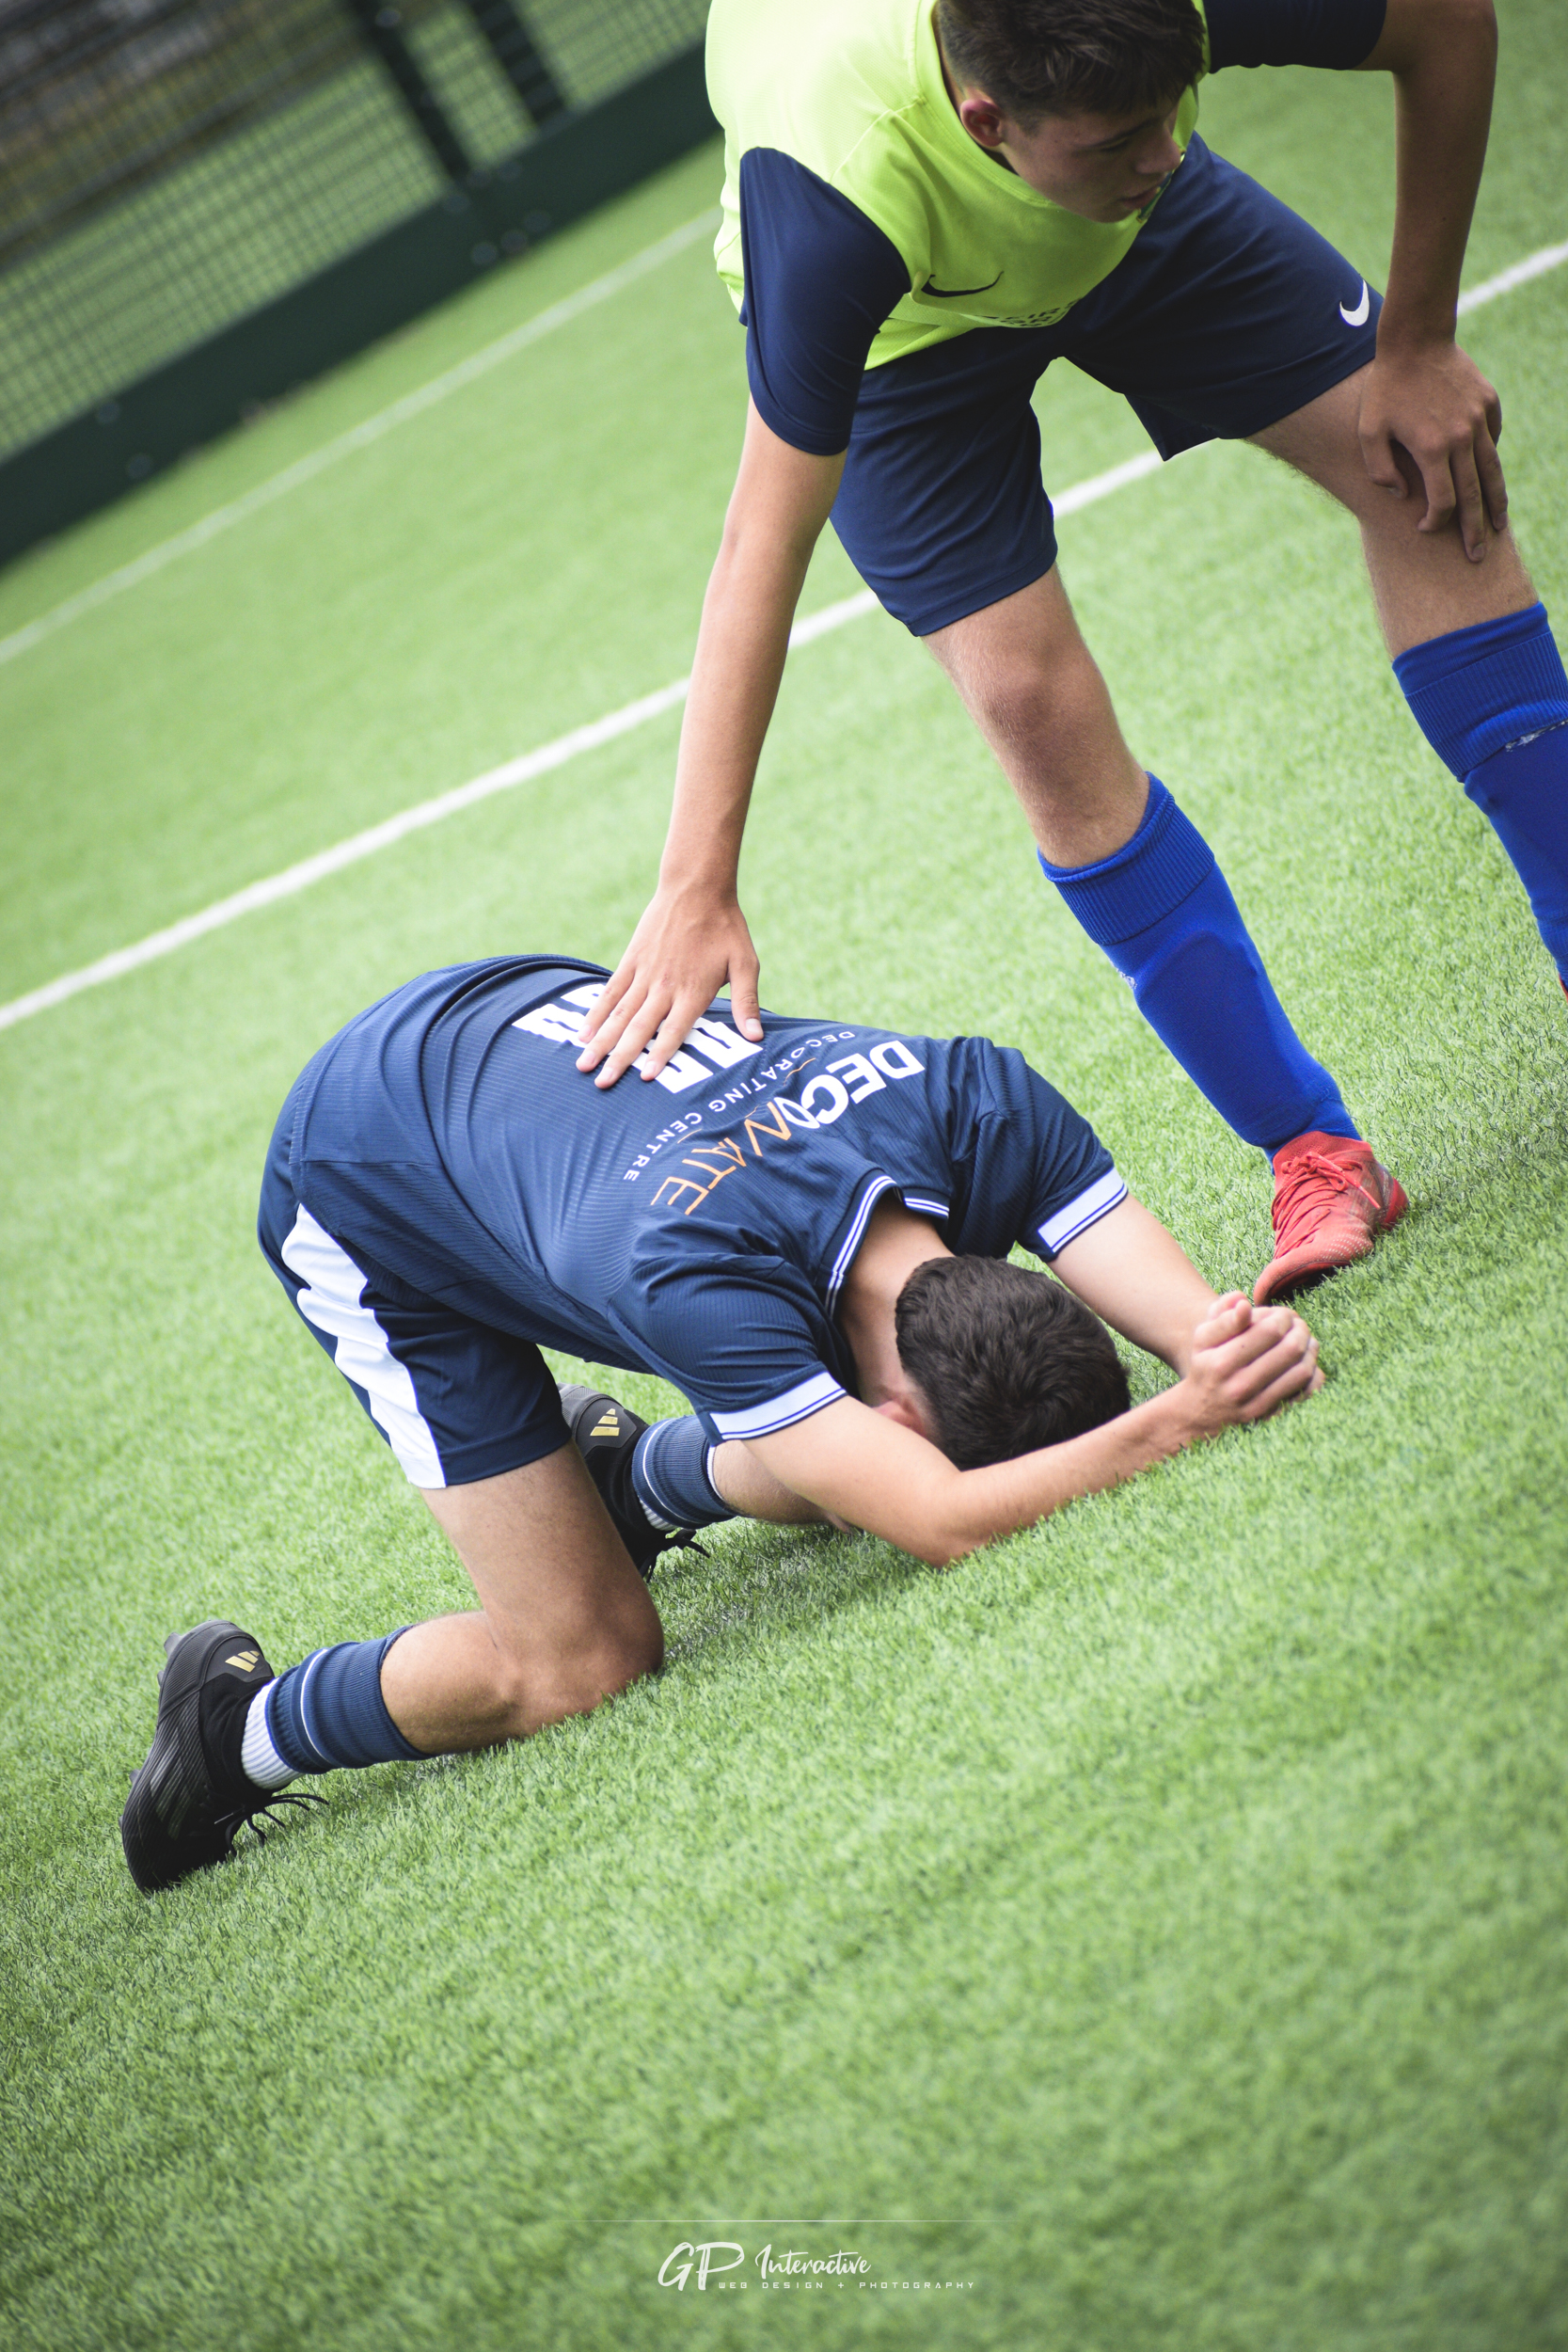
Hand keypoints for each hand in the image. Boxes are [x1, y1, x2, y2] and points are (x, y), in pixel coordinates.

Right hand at [575, 881, 762, 1086]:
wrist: (696, 887)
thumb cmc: (726, 927)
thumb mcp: (745, 963)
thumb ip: (747, 1002)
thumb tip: (755, 1037)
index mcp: (694, 991)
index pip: (674, 1030)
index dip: (660, 1054)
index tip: (644, 1077)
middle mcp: (665, 986)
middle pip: (639, 1028)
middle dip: (619, 1058)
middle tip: (603, 1083)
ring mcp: (644, 973)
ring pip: (619, 1014)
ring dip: (601, 1041)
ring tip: (584, 1064)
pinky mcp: (631, 960)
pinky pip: (611, 992)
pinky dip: (596, 1013)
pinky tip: (583, 1032)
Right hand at [1177, 1292, 1321, 1433]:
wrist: (1199, 1415)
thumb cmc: (1206, 1367)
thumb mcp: (1203, 1339)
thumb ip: (1222, 1315)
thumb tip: (1244, 1302)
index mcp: (1221, 1361)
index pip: (1269, 1330)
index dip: (1283, 1316)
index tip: (1281, 1314)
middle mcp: (1240, 1386)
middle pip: (1291, 1348)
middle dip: (1300, 1329)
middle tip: (1297, 1324)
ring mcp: (1258, 1405)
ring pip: (1302, 1370)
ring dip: (1310, 1349)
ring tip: (1305, 1340)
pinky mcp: (1272, 1418)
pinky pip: (1306, 1392)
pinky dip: (1313, 1374)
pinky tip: (1306, 1363)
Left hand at [1357, 339, 1506, 559]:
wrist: (1416, 340)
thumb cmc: (1385, 389)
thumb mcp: (1368, 432)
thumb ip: (1380, 470)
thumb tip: (1401, 495)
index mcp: (1432, 448)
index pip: (1443, 501)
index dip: (1436, 522)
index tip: (1426, 528)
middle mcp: (1461, 437)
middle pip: (1473, 495)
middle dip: (1475, 531)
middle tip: (1477, 557)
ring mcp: (1479, 420)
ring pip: (1492, 470)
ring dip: (1496, 502)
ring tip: (1498, 526)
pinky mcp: (1488, 403)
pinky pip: (1492, 439)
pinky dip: (1490, 460)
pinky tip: (1488, 478)